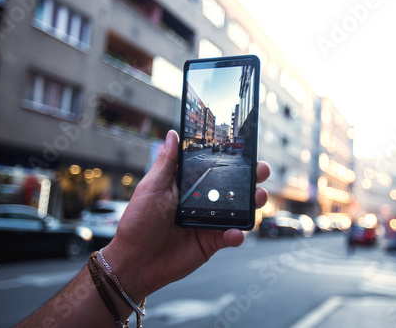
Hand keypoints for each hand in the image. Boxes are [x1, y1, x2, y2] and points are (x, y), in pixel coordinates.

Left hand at [103, 130, 269, 300]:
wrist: (135, 261)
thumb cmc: (138, 222)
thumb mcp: (152, 187)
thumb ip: (167, 162)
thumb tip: (172, 134)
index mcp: (188, 186)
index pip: (214, 169)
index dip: (230, 160)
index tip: (245, 149)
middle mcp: (202, 202)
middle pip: (232, 188)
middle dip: (250, 178)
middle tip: (260, 171)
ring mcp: (208, 222)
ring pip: (237, 210)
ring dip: (252, 203)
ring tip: (258, 197)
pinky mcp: (211, 242)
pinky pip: (230, 237)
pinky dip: (237, 235)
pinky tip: (235, 233)